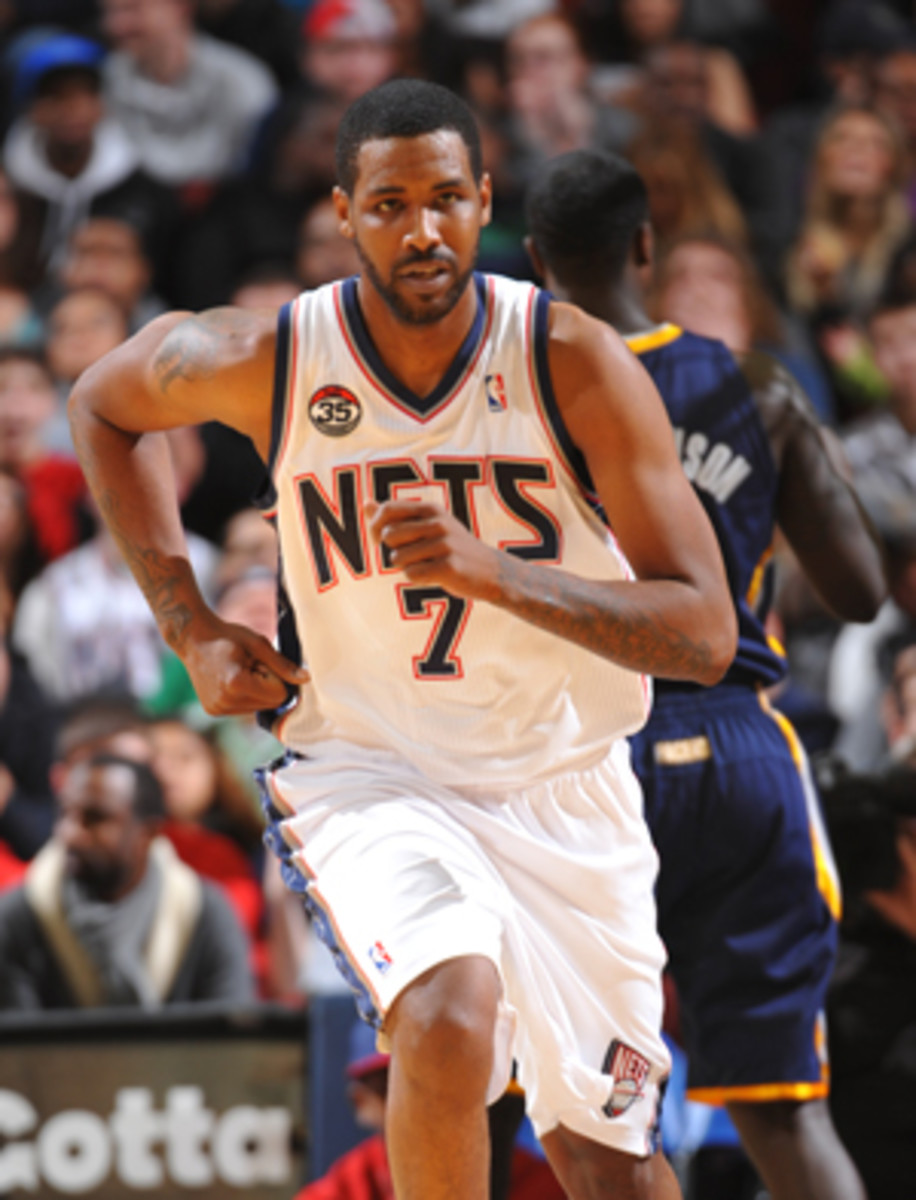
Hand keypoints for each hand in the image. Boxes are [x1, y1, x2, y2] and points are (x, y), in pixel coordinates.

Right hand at [181, 611, 308, 716]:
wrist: (193, 638)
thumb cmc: (227, 636)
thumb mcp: (258, 644)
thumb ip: (282, 665)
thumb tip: (305, 679)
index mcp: (236, 685)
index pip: (280, 695)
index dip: (275, 676)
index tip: (259, 662)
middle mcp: (226, 702)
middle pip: (271, 704)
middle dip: (268, 685)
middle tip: (250, 665)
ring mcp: (218, 710)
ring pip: (259, 708)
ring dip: (257, 691)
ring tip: (240, 671)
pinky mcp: (214, 711)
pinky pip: (245, 708)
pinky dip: (245, 695)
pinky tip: (231, 680)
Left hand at [365, 501, 501, 600]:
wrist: (491, 571)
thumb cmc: (453, 548)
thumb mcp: (429, 525)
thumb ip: (396, 515)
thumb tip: (366, 504)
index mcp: (431, 509)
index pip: (387, 510)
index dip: (375, 527)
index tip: (380, 541)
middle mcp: (438, 523)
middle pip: (389, 536)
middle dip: (394, 550)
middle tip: (413, 556)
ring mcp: (444, 544)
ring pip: (398, 559)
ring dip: (407, 567)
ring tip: (428, 565)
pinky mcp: (448, 567)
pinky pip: (411, 575)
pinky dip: (417, 579)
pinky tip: (434, 576)